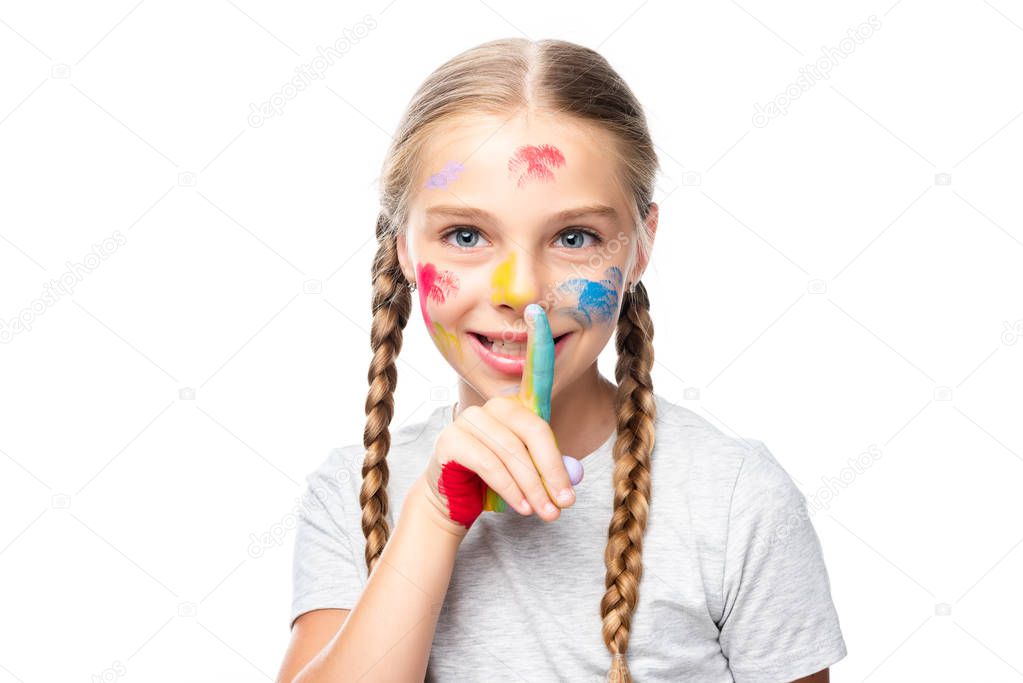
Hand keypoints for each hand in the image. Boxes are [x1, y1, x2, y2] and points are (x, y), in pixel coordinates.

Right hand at [420, 305, 581, 533]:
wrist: (455, 503)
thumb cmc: (497, 484)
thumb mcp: (531, 476)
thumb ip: (552, 472)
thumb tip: (571, 479)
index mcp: (515, 407)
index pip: (530, 372)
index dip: (535, 342)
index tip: (538, 312)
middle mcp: (492, 407)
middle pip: (533, 427)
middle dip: (552, 469)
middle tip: (566, 502)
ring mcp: (469, 420)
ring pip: (512, 452)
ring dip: (533, 487)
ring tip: (547, 513)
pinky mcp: (451, 441)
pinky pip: (490, 463)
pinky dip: (510, 489)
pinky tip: (521, 507)